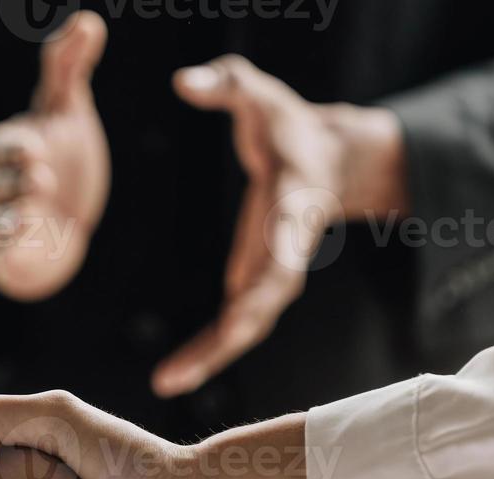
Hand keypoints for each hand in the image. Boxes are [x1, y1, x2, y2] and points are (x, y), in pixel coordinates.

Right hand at [0, 11, 108, 301]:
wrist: (66, 226)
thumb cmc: (62, 163)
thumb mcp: (66, 113)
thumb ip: (68, 68)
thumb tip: (89, 21)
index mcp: (5, 150)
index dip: (14, 147)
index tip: (38, 146)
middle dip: (11, 176)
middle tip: (41, 171)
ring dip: (9, 210)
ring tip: (39, 199)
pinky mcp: (4, 256)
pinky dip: (7, 245)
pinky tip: (26, 235)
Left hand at [151, 56, 405, 397]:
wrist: (327, 159)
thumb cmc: (287, 124)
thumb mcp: (260, 93)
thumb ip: (227, 83)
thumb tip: (184, 81)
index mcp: (291, 206)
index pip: (283, 241)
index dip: (266, 269)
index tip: (240, 303)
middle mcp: (287, 250)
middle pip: (261, 304)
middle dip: (224, 340)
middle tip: (178, 374)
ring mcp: (275, 273)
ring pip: (247, 327)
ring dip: (210, 357)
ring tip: (166, 383)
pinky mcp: (258, 284)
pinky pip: (235, 325)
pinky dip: (208, 351)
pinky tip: (173, 376)